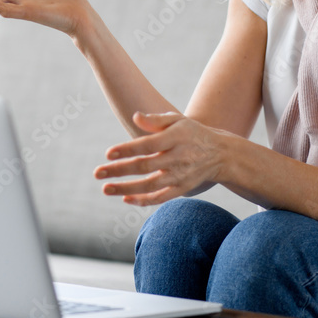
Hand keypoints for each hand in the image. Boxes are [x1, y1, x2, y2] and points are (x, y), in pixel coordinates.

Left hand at [93, 112, 230, 205]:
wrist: (220, 154)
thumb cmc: (191, 133)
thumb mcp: (177, 120)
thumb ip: (155, 120)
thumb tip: (135, 116)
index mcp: (176, 137)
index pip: (148, 145)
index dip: (127, 150)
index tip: (108, 153)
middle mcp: (178, 157)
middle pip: (145, 166)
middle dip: (120, 170)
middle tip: (97, 173)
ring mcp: (180, 175)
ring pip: (150, 185)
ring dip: (126, 188)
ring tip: (105, 188)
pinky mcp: (182, 188)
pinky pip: (160, 198)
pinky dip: (143, 200)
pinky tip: (125, 198)